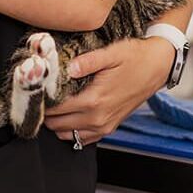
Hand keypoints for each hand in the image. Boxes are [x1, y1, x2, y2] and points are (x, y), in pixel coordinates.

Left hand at [43, 37, 173, 144]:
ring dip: (56, 122)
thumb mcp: (111, 53)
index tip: (34, 91)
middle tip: (40, 97)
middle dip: (46, 112)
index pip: (56, 109)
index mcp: (94, 100)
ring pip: (66, 134)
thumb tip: (66, 68)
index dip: (42, 101)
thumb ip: (86, 62)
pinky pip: (82, 138)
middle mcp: (97, 118)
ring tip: (52, 105)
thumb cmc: (135, 57)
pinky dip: (70, 130)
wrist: (158, 67)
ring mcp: (104, 126)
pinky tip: (68, 114)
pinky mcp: (109, 128)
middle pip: (56, 124)